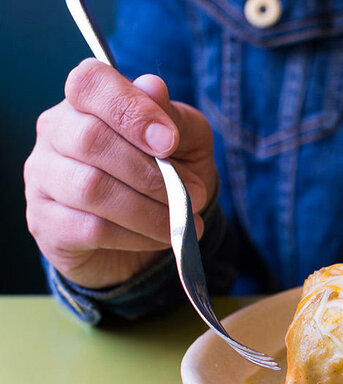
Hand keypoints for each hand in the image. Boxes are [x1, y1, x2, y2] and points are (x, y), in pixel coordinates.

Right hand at [24, 58, 217, 289]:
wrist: (151, 232)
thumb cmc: (168, 174)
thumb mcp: (187, 142)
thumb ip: (174, 118)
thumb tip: (153, 87)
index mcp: (86, 102)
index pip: (89, 83)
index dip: (130, 109)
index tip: (170, 142)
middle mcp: (55, 133)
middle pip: (90, 139)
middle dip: (151, 172)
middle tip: (194, 194)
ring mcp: (43, 178)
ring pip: (90, 188)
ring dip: (149, 209)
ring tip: (184, 220)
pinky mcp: (47, 223)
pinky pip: (90, 228)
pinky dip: (135, 235)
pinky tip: (158, 237)